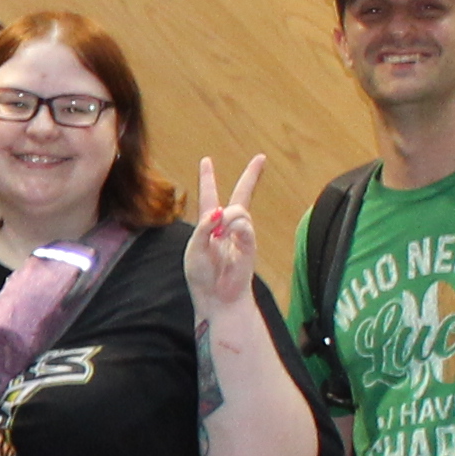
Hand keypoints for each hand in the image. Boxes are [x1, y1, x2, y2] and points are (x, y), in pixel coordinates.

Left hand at [186, 154, 269, 311]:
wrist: (218, 298)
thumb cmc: (202, 277)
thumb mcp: (193, 249)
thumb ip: (203, 227)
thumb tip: (220, 210)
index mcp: (208, 225)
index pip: (209, 196)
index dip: (207, 178)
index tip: (206, 160)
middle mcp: (226, 226)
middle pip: (241, 195)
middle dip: (251, 176)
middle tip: (261, 158)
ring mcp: (241, 234)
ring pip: (239, 210)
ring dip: (227, 218)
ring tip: (220, 235)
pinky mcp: (250, 244)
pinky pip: (245, 225)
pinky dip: (235, 227)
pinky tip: (229, 235)